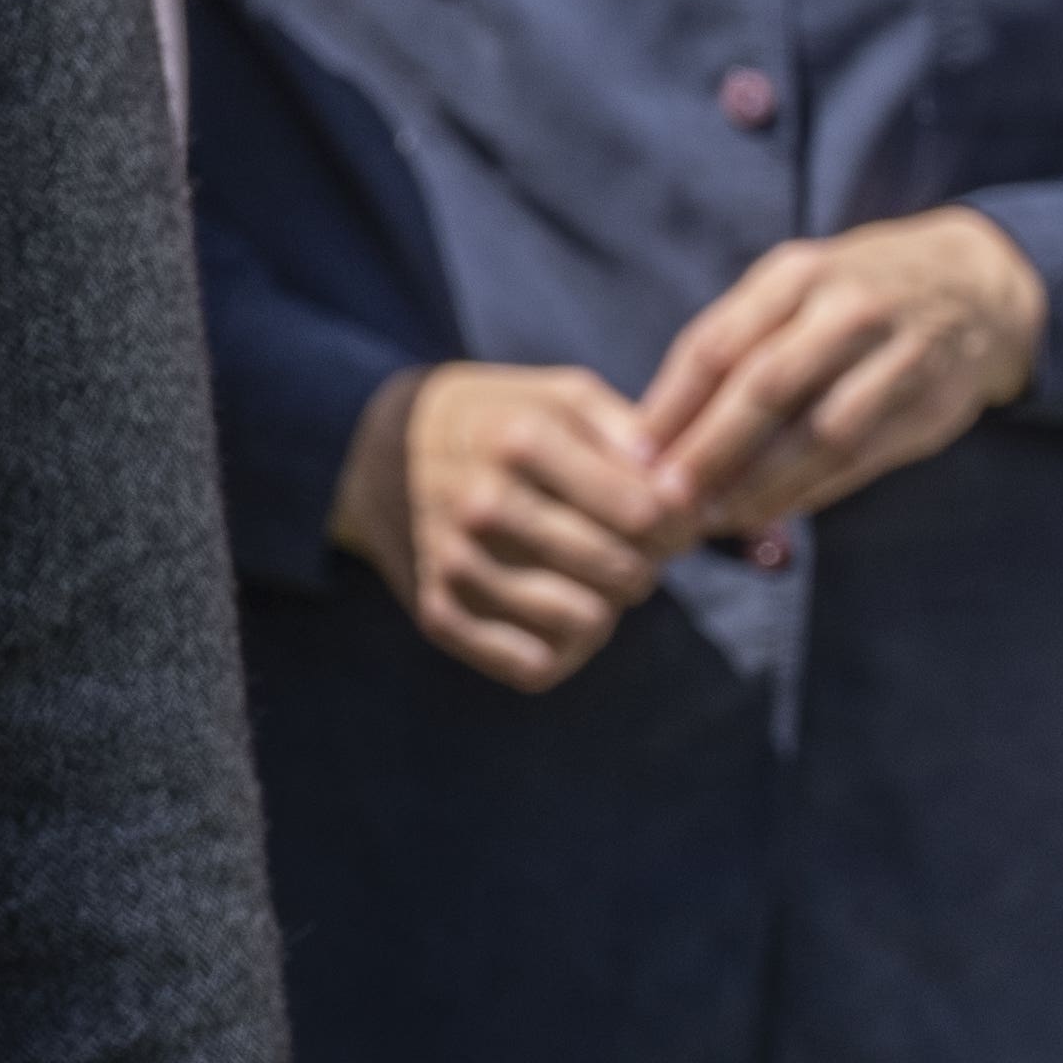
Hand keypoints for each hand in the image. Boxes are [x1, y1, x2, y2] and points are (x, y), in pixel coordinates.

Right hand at [332, 360, 690, 691]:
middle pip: (626, 573)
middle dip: (643, 564)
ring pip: (588, 624)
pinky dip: (558, 648)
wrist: (374, 449)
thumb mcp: (559, 395)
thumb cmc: (496, 421)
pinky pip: (534, 666)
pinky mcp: (437, 611)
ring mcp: (456, 562)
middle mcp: (485, 503)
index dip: (677, 521)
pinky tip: (549, 612)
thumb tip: (687, 494)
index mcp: (520, 439)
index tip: (665, 515)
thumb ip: (633, 430)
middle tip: (623, 547)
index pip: (649, 513)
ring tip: (585, 577)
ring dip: (603, 606)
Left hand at [636, 208, 1046, 537]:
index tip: (634, 454)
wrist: (976, 286)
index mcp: (795, 276)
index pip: (716, 344)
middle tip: (666, 497)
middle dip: (708, 449)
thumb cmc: (852, 295)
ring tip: (715, 518)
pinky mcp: (933, 405)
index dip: (671, 405)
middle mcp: (846, 310)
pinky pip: (861, 457)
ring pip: (818, 433)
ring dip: (761, 484)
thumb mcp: (794, 289)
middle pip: (763, 387)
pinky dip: (811, 490)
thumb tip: (661, 426)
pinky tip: (772, 511)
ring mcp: (897, 358)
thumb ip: (736, 342)